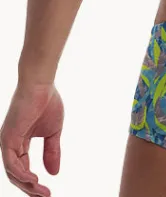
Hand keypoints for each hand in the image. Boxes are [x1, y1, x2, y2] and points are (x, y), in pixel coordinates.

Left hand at [0, 82, 62, 196]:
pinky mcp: (8, 138)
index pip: (23, 169)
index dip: (34, 183)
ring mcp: (7, 141)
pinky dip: (21, 174)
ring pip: (13, 172)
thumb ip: (52, 151)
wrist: (41, 84)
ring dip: (27, 185)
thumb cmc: (47, 101)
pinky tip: (33, 180)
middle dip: (31, 189)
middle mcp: (10, 144)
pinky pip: (12, 163)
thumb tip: (54, 173)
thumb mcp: (53, 132)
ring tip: (41, 192)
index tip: (48, 192)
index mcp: (19, 142)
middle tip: (45, 196)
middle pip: (17, 175)